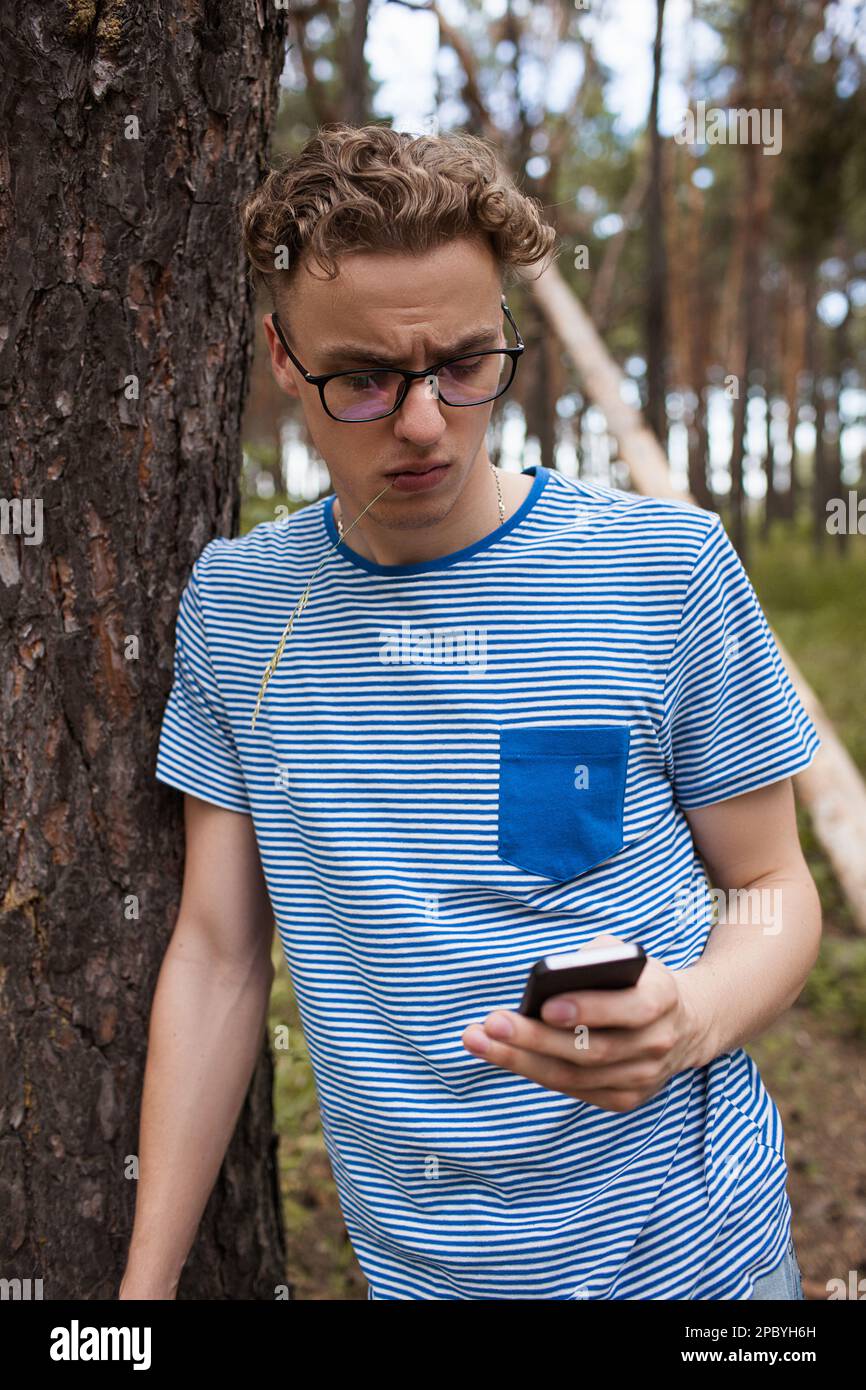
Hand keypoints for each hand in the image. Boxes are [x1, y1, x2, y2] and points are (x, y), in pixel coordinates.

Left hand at [461, 934, 708, 1111]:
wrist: (682, 1024)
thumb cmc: (635, 980)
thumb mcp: (624, 956)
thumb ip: (594, 959)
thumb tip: (550, 978)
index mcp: (663, 998)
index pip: (630, 1008)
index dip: (590, 1009)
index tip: (546, 1006)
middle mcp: (657, 1043)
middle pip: (592, 1050)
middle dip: (536, 1038)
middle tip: (491, 1024)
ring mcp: (642, 1077)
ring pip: (575, 1075)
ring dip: (522, 1059)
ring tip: (479, 1040)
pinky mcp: (625, 1099)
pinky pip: (573, 1089)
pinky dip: (535, 1071)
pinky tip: (502, 1055)